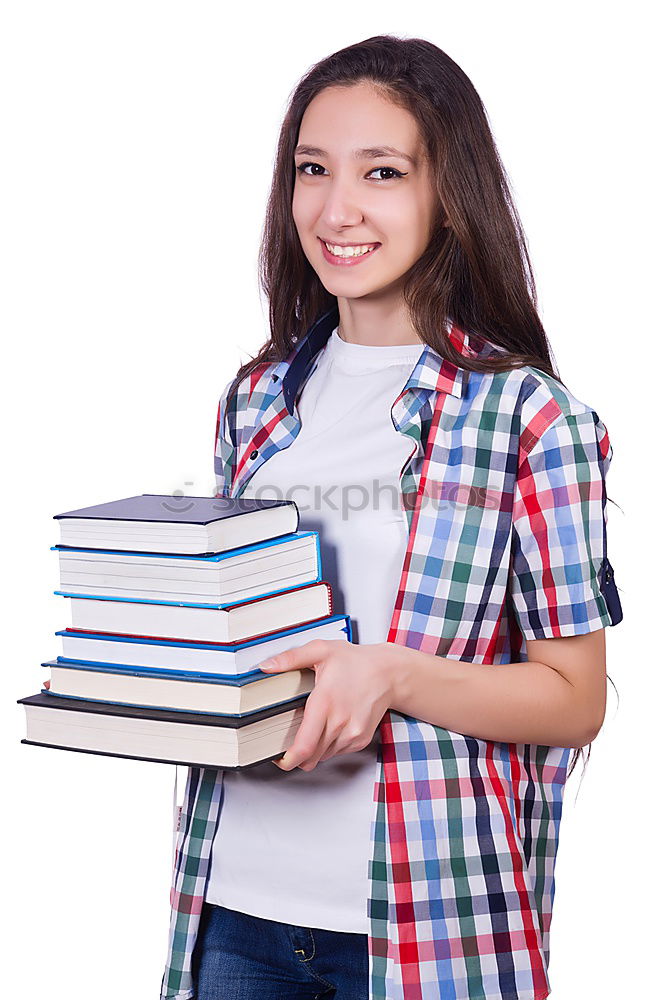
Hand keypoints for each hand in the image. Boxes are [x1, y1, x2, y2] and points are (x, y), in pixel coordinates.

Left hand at [258, 639, 402, 770]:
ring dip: (313, 749)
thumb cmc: (356, 662)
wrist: (389, 673)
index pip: (304, 747)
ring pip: (322, 756)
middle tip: (288, 742)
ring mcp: (352, 734)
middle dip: (296, 755)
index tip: (278, 758)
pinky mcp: (360, 740)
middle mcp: (339, 723)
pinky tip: (330, 724)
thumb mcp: (321, 650)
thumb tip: (266, 666)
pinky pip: (336, 752)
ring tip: (313, 725)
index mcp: (325, 703)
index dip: (288, 760)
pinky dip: (328, 744)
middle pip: (310, 757)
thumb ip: (291, 658)